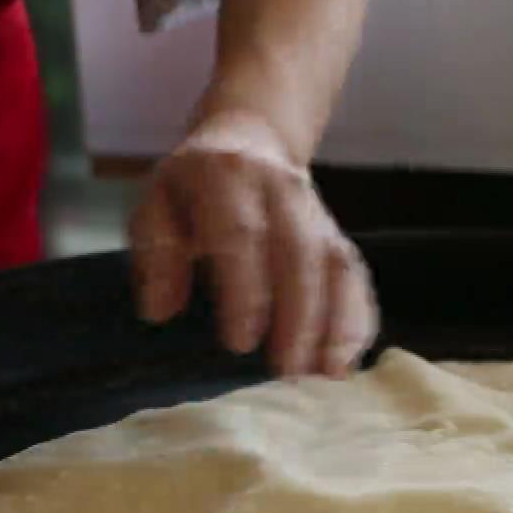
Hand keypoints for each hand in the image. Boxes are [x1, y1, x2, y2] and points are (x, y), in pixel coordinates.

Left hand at [128, 112, 377, 379]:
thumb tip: (159, 310)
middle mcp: (281, 189)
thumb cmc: (193, 186)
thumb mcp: (156, 204)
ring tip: (327, 372)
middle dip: (298, 316)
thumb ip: (155, 253)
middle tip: (285, 370)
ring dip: (337, 321)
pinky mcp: (337, 234)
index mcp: (227, 177)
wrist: (249, 140)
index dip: (246, 291)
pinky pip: (356, 276)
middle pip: (300, 253)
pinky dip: (357, 319)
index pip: (243, 234)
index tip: (240, 343)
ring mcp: (316, 212)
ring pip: (336, 265)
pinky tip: (346, 359)